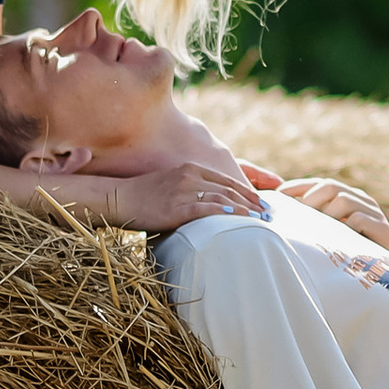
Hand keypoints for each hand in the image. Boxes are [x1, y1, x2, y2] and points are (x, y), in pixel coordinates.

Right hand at [108, 161, 270, 232]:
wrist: (120, 198)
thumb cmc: (145, 196)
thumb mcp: (171, 185)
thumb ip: (191, 189)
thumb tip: (209, 204)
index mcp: (191, 167)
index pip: (227, 180)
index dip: (248, 191)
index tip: (262, 202)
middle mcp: (190, 175)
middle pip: (229, 188)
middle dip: (252, 202)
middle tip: (269, 214)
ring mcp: (184, 190)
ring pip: (223, 198)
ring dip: (245, 210)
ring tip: (260, 221)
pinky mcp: (177, 206)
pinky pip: (207, 209)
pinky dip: (225, 213)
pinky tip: (238, 219)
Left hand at [277, 175, 388, 259]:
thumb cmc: (354, 259)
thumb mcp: (332, 237)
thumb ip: (315, 224)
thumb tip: (282, 216)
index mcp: (348, 199)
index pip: (320, 184)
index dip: (298, 187)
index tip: (277, 197)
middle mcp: (361, 201)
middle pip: (330, 186)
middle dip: (309, 199)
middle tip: (295, 217)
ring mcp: (373, 214)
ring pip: (343, 200)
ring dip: (325, 215)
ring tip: (315, 232)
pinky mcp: (383, 229)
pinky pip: (359, 220)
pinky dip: (344, 228)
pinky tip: (336, 243)